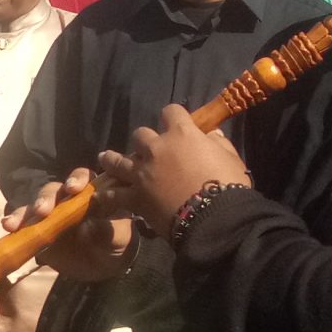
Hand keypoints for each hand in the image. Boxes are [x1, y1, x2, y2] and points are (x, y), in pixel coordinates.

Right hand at [7, 169, 131, 281]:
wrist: (104, 267)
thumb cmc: (115, 243)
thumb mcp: (119, 238)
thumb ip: (107, 230)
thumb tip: (91, 225)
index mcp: (89, 194)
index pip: (82, 178)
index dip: (76, 180)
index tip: (73, 189)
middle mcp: (66, 200)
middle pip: (53, 191)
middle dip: (45, 198)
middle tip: (42, 210)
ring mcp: (50, 215)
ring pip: (33, 207)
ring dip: (23, 212)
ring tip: (13, 224)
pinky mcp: (37, 231)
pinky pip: (23, 226)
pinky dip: (15, 226)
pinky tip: (8, 229)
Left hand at [96, 106, 251, 222]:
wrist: (215, 220)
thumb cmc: (228, 186)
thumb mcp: (230, 158)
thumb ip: (217, 143)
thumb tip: (212, 134)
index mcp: (181, 134)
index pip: (171, 111)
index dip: (173, 116)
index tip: (176, 122)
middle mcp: (156, 149)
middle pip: (140, 134)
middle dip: (145, 141)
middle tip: (149, 151)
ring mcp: (142, 173)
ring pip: (117, 160)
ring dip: (112, 159)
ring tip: (106, 159)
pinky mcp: (135, 197)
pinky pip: (114, 194)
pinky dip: (108, 194)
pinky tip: (101, 194)